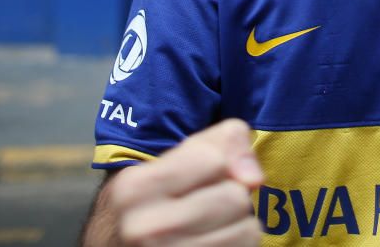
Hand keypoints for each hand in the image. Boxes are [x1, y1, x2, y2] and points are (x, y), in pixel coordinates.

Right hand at [107, 119, 263, 245]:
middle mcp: (146, 228)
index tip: (198, 181)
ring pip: (248, 229)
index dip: (218, 166)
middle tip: (204, 209)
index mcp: (137, 188)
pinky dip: (240, 245)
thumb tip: (253, 179)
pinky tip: (214, 243)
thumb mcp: (182, 157)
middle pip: (235, 196)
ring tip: (209, 228)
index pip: (214, 160)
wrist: (126, 245)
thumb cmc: (162, 198)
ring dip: (238, 225)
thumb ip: (226, 141)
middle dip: (230, 198)